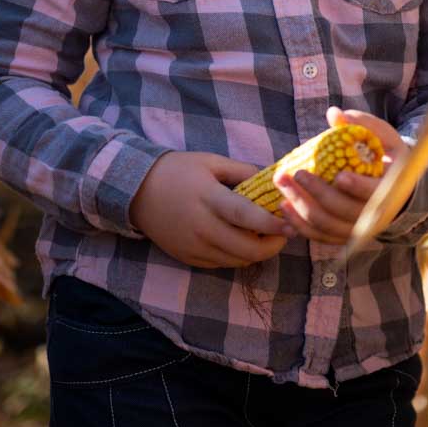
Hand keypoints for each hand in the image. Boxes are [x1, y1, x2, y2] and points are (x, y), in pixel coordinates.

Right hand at [130, 151, 295, 268]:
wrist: (137, 191)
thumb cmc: (176, 171)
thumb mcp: (210, 162)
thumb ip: (241, 171)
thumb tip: (271, 180)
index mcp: (208, 199)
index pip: (246, 217)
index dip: (272, 224)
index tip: (291, 225)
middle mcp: (202, 227)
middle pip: (246, 249)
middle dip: (272, 246)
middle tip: (284, 234)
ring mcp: (194, 246)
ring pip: (237, 261)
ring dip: (256, 253)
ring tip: (265, 238)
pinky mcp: (188, 257)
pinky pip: (221, 264)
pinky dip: (237, 256)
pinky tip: (240, 242)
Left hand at [274, 107, 409, 245]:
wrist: (394, 187)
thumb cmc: (385, 155)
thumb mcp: (382, 136)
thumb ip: (361, 124)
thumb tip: (334, 114)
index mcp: (391, 188)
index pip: (376, 193)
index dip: (358, 187)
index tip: (338, 176)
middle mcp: (377, 215)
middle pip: (345, 211)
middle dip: (317, 193)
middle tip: (296, 174)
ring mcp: (358, 228)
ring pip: (328, 226)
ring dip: (302, 208)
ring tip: (283, 187)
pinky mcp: (343, 235)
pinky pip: (319, 236)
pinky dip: (300, 225)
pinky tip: (284, 206)